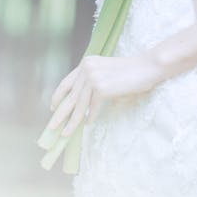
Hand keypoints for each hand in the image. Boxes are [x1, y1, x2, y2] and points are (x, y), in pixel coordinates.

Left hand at [48, 53, 162, 136]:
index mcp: (86, 63)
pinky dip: (91, 117)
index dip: (58, 97)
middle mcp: (87, 68)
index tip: (52, 107)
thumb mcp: (105, 72)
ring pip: (79, 106)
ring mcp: (93, 77)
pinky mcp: (102, 88)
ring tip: (65, 134)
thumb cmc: (129, 72)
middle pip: (69, 96)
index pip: (66, 82)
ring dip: (72, 122)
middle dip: (59, 114)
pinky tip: (89, 123)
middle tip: (50, 128)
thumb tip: (80, 105)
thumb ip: (92, 82)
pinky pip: (93, 108)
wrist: (146, 68)